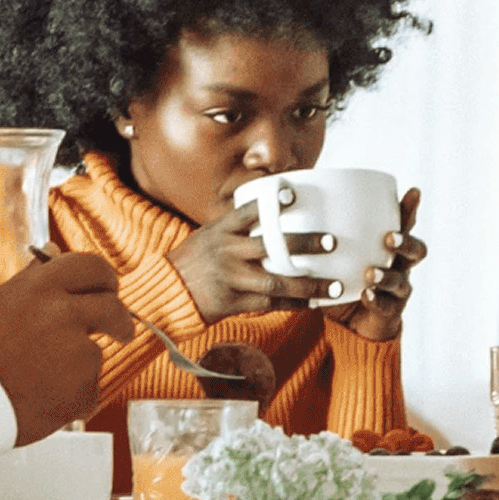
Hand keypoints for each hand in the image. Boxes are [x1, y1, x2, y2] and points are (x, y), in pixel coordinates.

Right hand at [0, 253, 133, 445]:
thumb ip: (31, 278)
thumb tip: (53, 251)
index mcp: (40, 289)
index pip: (91, 266)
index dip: (104, 278)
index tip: (108, 289)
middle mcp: (64, 314)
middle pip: (113, 308)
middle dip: (120, 320)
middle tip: (119, 331)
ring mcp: (78, 353)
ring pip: (95, 354)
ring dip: (78, 367)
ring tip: (39, 381)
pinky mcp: (84, 390)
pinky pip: (89, 391)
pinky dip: (73, 399)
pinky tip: (41, 400)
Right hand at [169, 199, 336, 321]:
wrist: (165, 292)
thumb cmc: (192, 261)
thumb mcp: (208, 235)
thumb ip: (236, 227)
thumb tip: (270, 213)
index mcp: (221, 230)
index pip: (248, 212)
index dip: (270, 203)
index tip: (292, 195)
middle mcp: (227, 251)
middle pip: (271, 246)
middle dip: (303, 244)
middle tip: (330, 242)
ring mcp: (231, 278)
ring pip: (276, 282)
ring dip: (308, 285)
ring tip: (333, 285)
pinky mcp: (233, 302)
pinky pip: (270, 305)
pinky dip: (293, 304)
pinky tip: (313, 303)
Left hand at [325, 188, 423, 339]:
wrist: (348, 323)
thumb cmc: (341, 281)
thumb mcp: (333, 256)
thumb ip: (324, 236)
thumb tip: (291, 203)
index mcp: (388, 248)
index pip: (405, 225)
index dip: (410, 209)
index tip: (412, 191)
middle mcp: (398, 267)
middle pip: (416, 251)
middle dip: (405, 242)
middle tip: (388, 237)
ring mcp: (396, 291)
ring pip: (401, 281)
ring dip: (387, 275)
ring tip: (370, 273)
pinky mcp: (389, 312)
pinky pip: (387, 307)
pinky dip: (376, 300)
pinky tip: (366, 295)